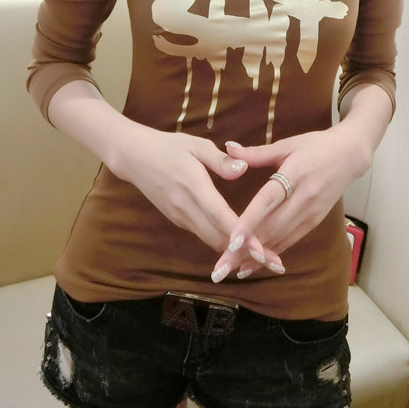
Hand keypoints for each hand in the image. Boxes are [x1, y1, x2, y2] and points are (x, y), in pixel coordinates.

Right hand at [114, 129, 271, 259]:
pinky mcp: (178, 220)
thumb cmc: (168, 147)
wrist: (134, 158)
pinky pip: (203, 235)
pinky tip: (240, 246)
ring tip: (263, 260)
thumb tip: (243, 169)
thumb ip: (220, 160)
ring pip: (210, 241)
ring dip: (235, 252)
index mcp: (193, 186)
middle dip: (245, 253)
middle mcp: (186, 208)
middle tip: (274, 262)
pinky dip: (222, 243)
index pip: (221, 217)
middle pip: (218, 238)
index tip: (262, 251)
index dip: (242, 236)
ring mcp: (180, 217)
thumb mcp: (196, 145)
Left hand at [210, 127, 369, 280]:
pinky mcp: (314, 222)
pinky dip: (271, 253)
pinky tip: (252, 264)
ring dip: (255, 256)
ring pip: (280, 239)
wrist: (349, 156)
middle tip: (221, 266)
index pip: (268, 201)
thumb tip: (228, 148)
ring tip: (230, 269)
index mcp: (295, 174)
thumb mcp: (286, 145)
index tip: (231, 240)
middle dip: (245, 249)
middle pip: (272, 227)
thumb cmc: (315, 146)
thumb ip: (256, 153)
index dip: (249, 221)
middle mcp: (304, 198)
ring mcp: (310, 213)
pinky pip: (289, 240)